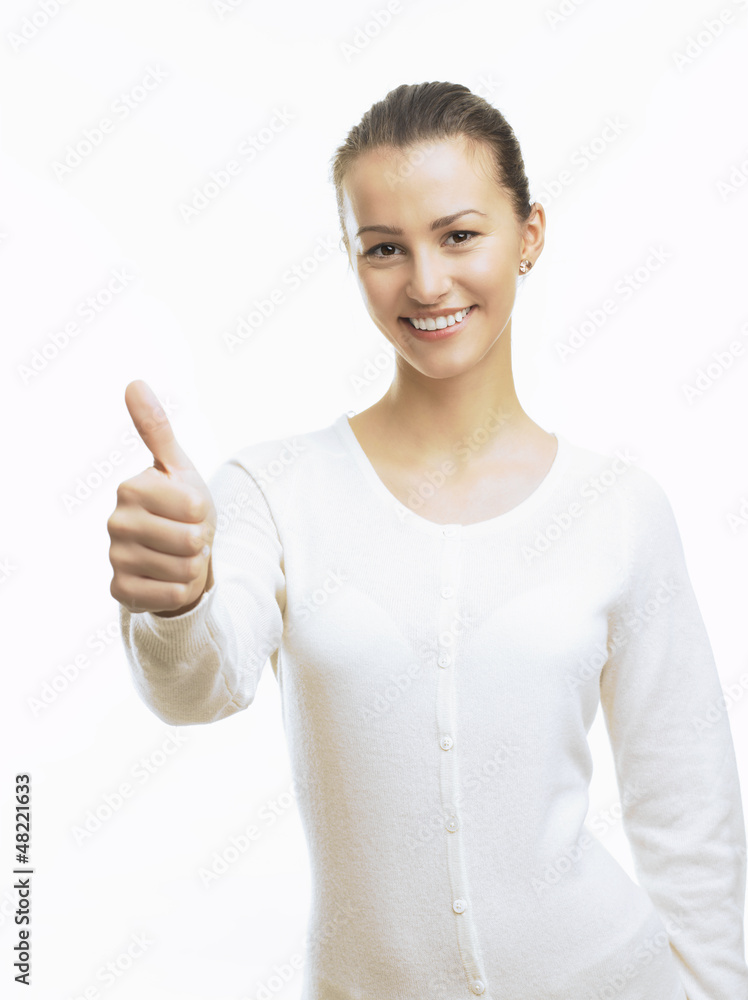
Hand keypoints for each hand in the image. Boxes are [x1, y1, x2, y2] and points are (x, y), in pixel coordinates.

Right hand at [107, 380, 215, 614]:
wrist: (173, 556)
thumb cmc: (180, 507)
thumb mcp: (178, 467)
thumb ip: (157, 429)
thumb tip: (134, 382)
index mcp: (130, 488)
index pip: (195, 506)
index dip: (204, 511)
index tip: (190, 510)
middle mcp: (115, 523)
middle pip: (191, 539)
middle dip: (201, 541)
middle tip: (187, 536)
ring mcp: (115, 558)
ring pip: (185, 568)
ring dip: (193, 565)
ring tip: (180, 556)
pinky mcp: (120, 591)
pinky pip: (172, 594)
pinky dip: (182, 589)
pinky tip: (169, 578)